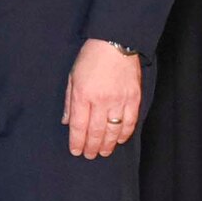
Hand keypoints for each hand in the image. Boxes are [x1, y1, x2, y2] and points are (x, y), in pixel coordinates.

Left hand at [64, 39, 141, 158]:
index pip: (79, 125)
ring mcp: (119, 100)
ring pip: (113, 130)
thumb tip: (67, 122)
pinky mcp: (134, 99)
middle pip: (96, 131)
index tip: (76, 151)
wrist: (114, 44)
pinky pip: (130, 122)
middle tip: (90, 156)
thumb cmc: (89, 59)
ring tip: (103, 152)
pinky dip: (124, 134)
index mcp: (83, 94)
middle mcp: (101, 100)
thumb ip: (70, 102)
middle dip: (91, 146)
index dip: (77, 141)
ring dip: (108, 144)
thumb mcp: (72, 77)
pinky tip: (119, 140)